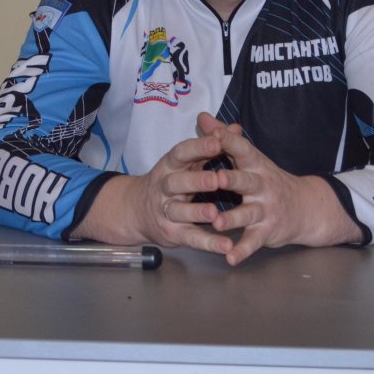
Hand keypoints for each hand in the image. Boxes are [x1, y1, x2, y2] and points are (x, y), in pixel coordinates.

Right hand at [75, 120, 234, 257]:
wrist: (137, 210)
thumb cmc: (172, 181)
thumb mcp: (187, 161)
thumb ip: (212, 146)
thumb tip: (236, 128)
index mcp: (170, 165)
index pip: (180, 153)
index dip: (197, 147)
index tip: (217, 141)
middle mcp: (164, 187)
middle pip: (176, 182)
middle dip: (195, 181)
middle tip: (216, 179)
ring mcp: (166, 211)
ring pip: (179, 211)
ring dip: (196, 212)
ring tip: (215, 213)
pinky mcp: (172, 233)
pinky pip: (191, 237)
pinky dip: (208, 243)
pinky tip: (226, 245)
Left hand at [200, 113, 363, 265]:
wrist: (307, 208)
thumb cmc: (268, 179)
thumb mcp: (250, 157)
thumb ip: (225, 138)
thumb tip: (202, 117)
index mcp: (255, 165)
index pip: (242, 150)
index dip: (229, 141)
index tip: (213, 134)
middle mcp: (261, 186)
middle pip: (245, 181)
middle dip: (231, 180)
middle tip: (215, 179)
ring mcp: (265, 210)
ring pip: (247, 214)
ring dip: (231, 218)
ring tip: (216, 222)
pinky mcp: (266, 231)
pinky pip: (253, 241)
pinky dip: (242, 250)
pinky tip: (229, 258)